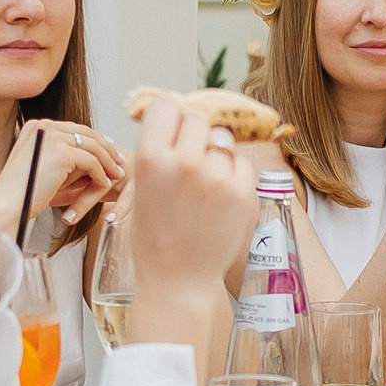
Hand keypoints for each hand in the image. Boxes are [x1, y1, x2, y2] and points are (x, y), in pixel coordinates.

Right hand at [0, 117, 125, 237]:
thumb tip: (88, 156)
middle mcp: (44, 126)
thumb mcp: (40, 165)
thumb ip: (60, 155)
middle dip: (105, 148)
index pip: (73, 128)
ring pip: (92, 147)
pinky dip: (101, 174)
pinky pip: (91, 162)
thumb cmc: (21, 193)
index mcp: (36, 126)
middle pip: (85, 133)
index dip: (93, 139)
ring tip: (117, 175)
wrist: (7, 205)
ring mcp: (53, 138)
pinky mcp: (62, 154)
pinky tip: (104, 185)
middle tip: (119, 161)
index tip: (108, 150)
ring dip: (108, 162)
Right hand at [124, 92, 259, 347]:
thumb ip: (160, 150)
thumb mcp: (142, 187)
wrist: (178, 281)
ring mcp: (217, 177)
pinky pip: (241, 163)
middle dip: (193, 136)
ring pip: (222, 141)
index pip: (166, 104)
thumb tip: (181, 117)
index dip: (169, 118)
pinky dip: (233, 175)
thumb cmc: (155, 235)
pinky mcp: (243, 192)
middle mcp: (185, 162)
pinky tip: (219, 199)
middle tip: (188, 164)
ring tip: (203, 187)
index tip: (171, 132)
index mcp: (151, 158)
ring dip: (215, 156)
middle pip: (197, 119)